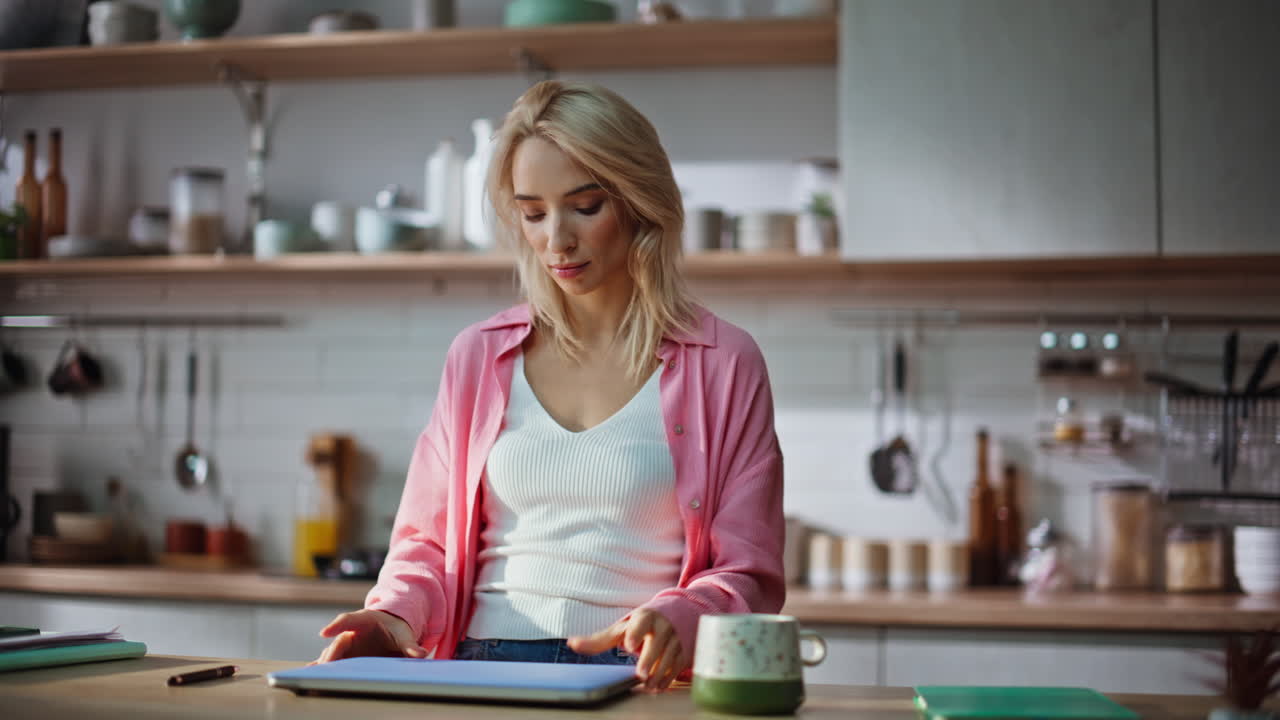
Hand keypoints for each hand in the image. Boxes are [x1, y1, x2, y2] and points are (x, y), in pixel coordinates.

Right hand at [311, 609, 425, 664]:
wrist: (393, 630)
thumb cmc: (397, 629)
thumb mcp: (404, 634)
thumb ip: (411, 645)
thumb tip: (422, 654)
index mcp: (364, 619)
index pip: (348, 620)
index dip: (336, 626)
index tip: (324, 633)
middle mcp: (351, 632)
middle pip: (338, 641)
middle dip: (331, 652)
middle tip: (324, 665)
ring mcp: (347, 645)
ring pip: (333, 653)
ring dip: (326, 663)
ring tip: (319, 674)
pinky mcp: (346, 657)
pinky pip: (333, 662)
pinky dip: (324, 668)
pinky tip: (314, 676)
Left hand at [567, 608, 685, 691]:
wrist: (676, 615)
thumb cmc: (641, 625)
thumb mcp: (622, 629)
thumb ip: (599, 639)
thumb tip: (572, 644)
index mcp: (645, 617)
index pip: (641, 623)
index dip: (635, 633)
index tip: (630, 645)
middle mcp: (663, 626)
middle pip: (657, 643)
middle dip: (649, 659)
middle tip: (641, 674)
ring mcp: (676, 639)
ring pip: (669, 657)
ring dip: (659, 674)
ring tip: (648, 686)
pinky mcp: (684, 651)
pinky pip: (677, 667)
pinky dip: (668, 678)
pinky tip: (658, 687)